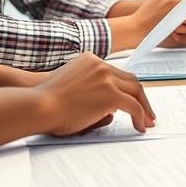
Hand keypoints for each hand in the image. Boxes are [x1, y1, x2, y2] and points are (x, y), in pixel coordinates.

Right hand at [33, 54, 154, 134]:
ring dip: (144, 107)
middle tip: (147, 111)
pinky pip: (133, 106)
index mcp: (90, 60)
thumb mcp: (71, 87)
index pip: (116, 73)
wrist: (38, 104)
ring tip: (147, 120)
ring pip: (135, 91)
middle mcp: (101, 65)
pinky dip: (141, 116)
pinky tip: (140, 126)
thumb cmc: (46, 100)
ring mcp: (106, 78)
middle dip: (141, 97)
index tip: (132, 99)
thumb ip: (92, 92)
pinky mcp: (110, 94)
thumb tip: (112, 113)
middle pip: (130, 80)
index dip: (126, 88)